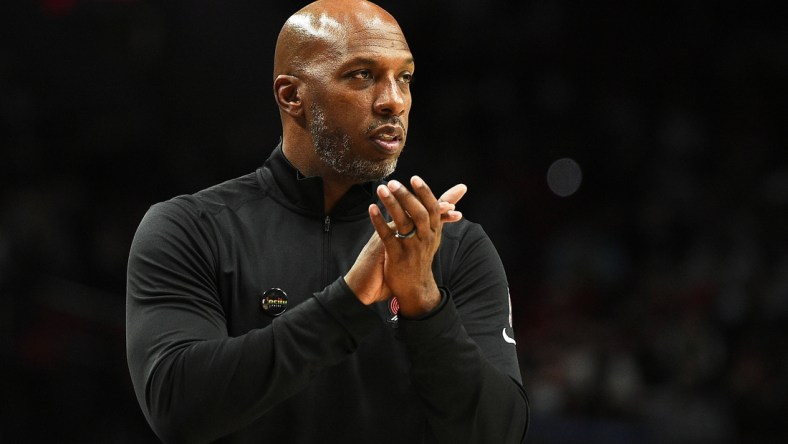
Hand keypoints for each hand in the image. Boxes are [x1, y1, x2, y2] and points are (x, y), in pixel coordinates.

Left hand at [345, 179, 465, 305]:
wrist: (416, 287)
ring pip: (403, 223)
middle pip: (419, 214)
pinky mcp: (397, 257)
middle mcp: (425, 239)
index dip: (424, 193)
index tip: (414, 178)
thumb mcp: (435, 233)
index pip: (433, 208)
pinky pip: (388, 237)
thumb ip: (442, 211)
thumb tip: (461, 187)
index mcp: (434, 231)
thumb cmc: (422, 254)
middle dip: (406, 196)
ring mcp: (412, 248)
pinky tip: (371, 209)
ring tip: (381, 189)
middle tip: (393, 182)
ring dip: (392, 204)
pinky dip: (379, 222)